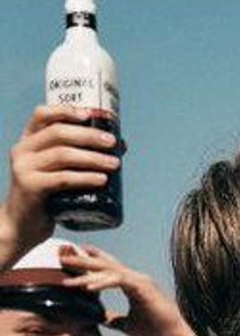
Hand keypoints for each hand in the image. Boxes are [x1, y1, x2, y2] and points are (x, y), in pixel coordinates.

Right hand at [2, 106, 121, 254]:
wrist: (22, 225)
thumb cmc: (47, 196)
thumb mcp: (57, 171)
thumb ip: (79, 157)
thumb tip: (120, 144)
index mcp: (28, 141)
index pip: (41, 115)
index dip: (65, 110)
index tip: (90, 114)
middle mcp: (23, 150)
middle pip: (59, 133)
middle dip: (89, 136)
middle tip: (112, 143)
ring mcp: (24, 168)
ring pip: (63, 155)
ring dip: (93, 158)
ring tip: (115, 164)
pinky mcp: (30, 187)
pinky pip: (62, 178)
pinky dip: (85, 178)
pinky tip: (101, 179)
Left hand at [58, 244, 189, 335]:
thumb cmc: (157, 331)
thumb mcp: (127, 324)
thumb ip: (113, 319)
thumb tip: (98, 318)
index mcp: (134, 285)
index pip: (110, 268)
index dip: (92, 261)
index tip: (73, 257)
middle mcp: (137, 279)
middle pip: (106, 264)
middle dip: (84, 259)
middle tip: (63, 255)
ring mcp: (141, 281)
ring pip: (109, 270)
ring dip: (87, 270)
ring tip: (67, 269)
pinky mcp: (143, 287)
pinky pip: (118, 280)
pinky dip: (102, 282)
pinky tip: (87, 287)